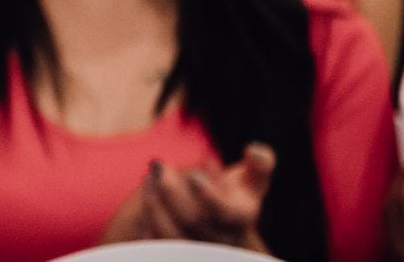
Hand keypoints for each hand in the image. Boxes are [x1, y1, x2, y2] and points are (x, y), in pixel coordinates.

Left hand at [99, 144, 274, 251]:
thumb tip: (256, 151)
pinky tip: (147, 198)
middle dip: (171, 190)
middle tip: (159, 165)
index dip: (209, 196)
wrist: (222, 229)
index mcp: (239, 218)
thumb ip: (259, 165)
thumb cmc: (235, 197)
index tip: (194, 174)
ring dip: (154, 203)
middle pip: (192, 221)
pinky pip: (154, 244)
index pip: (225, 212)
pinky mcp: (174, 254)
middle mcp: (220, 240)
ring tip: (148, 178)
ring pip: (169, 235)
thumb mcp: (250, 182)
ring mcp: (196, 250)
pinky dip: (145, 221)